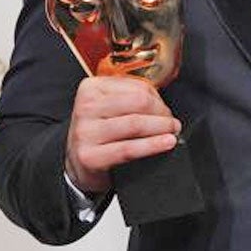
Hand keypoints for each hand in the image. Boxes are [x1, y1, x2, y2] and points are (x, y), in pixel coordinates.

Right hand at [65, 76, 180, 194]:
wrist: (79, 163)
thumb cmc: (99, 132)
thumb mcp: (108, 107)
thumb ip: (131, 98)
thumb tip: (163, 103)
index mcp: (91, 88)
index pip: (136, 87)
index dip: (158, 99)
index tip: (164, 110)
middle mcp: (86, 107)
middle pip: (139, 103)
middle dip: (162, 113)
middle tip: (171, 123)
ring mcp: (86, 132)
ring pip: (136, 124)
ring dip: (162, 128)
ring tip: (172, 132)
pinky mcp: (90, 156)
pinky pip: (128, 149)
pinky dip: (152, 145)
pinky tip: (166, 143)